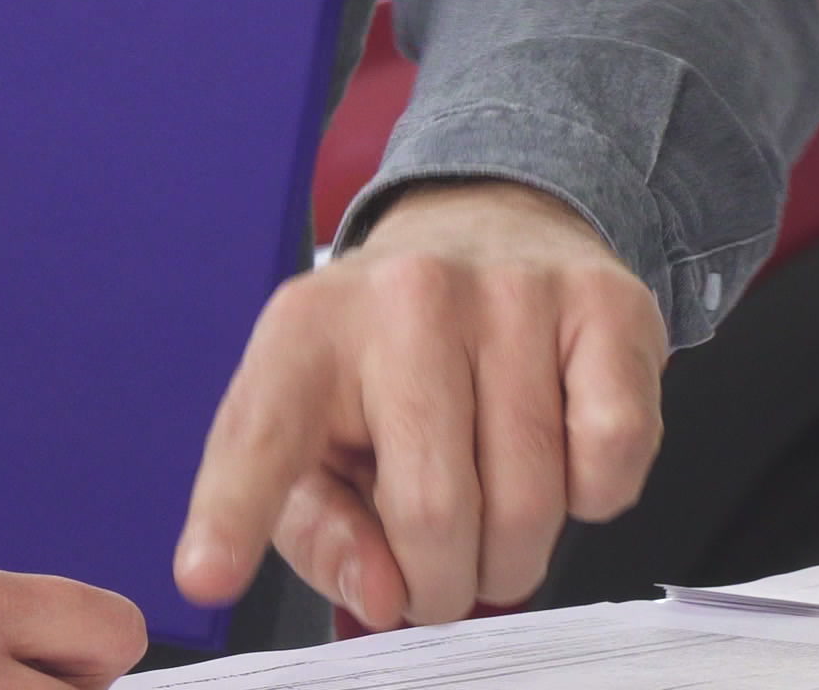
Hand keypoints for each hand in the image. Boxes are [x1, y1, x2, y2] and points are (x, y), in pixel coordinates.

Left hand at [172, 179, 665, 625]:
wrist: (494, 221)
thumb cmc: (390, 364)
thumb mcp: (321, 439)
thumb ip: (322, 532)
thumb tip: (380, 596)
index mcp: (305, 330)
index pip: (263, 432)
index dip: (233, 514)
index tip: (206, 575)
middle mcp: (405, 296)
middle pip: (432, 515)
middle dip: (442, 586)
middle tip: (440, 572)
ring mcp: (512, 292)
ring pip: (530, 505)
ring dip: (516, 556)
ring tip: (494, 517)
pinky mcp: (606, 306)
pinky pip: (612, 462)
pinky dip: (592, 499)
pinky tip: (560, 457)